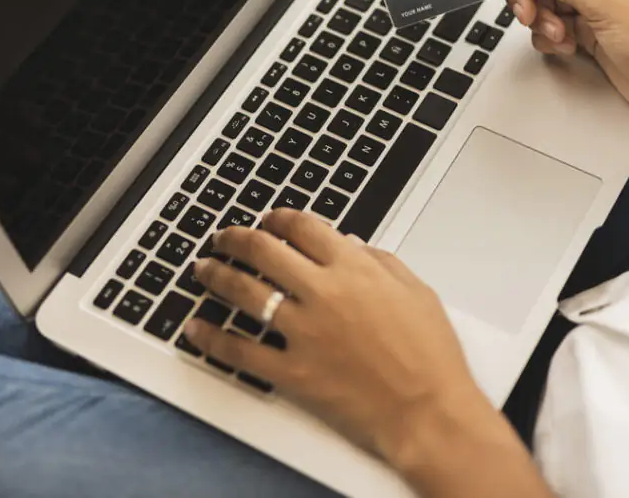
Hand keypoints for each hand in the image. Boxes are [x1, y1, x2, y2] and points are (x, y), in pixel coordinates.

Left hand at [183, 210, 494, 465]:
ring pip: (244, 292)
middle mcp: (323, 293)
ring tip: (203, 269)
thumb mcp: (417, 292)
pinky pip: (241, 352)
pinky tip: (197, 328)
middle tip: (225, 238)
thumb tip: (353, 246)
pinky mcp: (292, 372)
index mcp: (355, 269)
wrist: (428, 411)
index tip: (269, 219)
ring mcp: (303, 332)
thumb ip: (381, 262)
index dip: (279, 218)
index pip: (304, 227)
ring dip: (217, 276)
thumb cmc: (431, 356)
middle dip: (237, 238)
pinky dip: (213, 338)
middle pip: (264, 251)